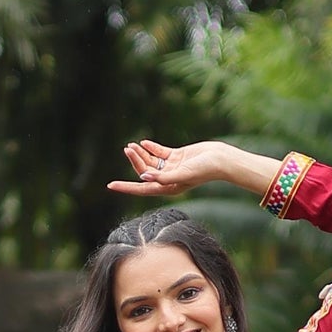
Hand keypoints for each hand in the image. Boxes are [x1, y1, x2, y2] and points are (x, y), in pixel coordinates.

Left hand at [107, 139, 226, 198]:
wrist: (221, 159)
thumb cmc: (205, 170)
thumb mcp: (183, 173)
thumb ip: (163, 176)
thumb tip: (144, 176)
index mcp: (168, 188)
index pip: (142, 188)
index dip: (126, 187)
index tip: (110, 185)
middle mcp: (168, 179)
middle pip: (145, 171)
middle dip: (135, 161)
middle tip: (127, 149)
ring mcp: (172, 168)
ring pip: (151, 161)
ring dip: (141, 153)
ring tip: (131, 145)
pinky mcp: (177, 156)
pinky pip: (160, 153)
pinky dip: (151, 148)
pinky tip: (144, 142)